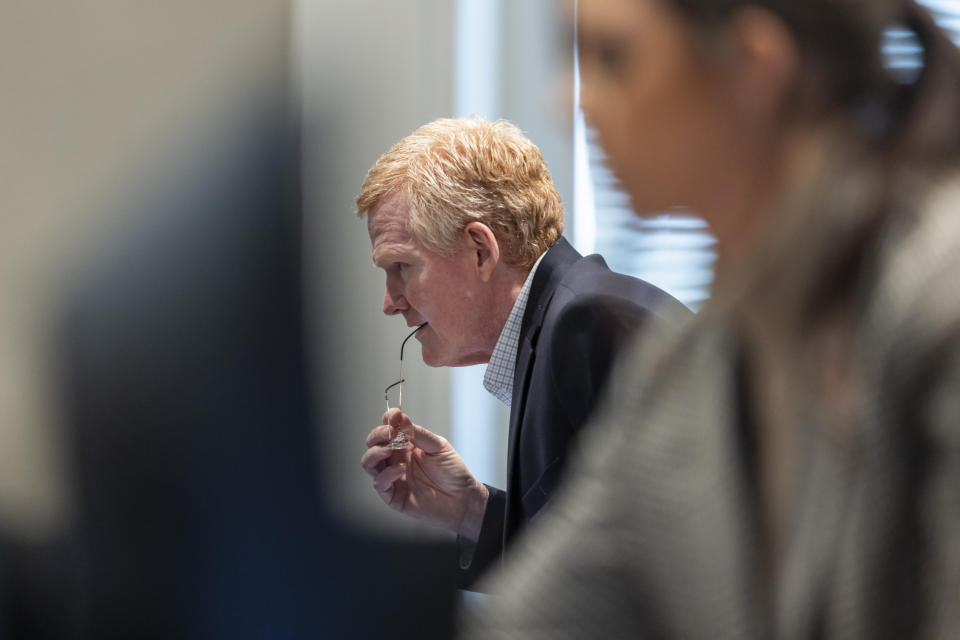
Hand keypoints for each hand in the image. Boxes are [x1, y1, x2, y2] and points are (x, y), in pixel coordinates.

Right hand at [361, 408, 488, 540]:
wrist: (463, 498)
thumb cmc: (453, 473)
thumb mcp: (438, 446)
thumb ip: (418, 434)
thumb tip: (400, 417)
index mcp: (406, 446)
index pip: (387, 430)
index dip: (387, 421)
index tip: (393, 415)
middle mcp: (396, 460)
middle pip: (373, 444)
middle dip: (377, 435)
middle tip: (388, 433)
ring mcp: (393, 477)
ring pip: (369, 463)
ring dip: (375, 453)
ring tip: (389, 450)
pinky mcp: (393, 496)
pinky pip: (379, 483)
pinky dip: (386, 474)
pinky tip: (400, 470)